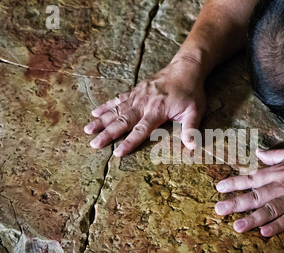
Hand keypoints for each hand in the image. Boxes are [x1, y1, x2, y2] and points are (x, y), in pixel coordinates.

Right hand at [84, 57, 206, 155]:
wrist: (185, 68)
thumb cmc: (191, 91)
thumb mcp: (195, 110)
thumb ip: (191, 129)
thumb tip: (192, 146)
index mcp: (157, 111)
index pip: (140, 130)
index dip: (129, 142)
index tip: (117, 152)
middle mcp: (143, 103)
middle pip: (122, 121)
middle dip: (108, 134)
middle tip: (94, 144)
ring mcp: (137, 96)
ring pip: (116, 110)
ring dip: (101, 121)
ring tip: (87, 130)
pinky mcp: (135, 90)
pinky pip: (118, 99)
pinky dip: (106, 106)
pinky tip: (95, 112)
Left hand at [214, 145, 283, 236]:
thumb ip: (275, 155)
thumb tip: (259, 153)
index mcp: (279, 171)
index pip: (251, 178)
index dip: (234, 183)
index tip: (219, 188)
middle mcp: (283, 185)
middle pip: (255, 196)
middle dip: (235, 203)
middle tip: (218, 210)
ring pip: (269, 209)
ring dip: (252, 218)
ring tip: (237, 226)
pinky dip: (278, 226)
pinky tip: (265, 233)